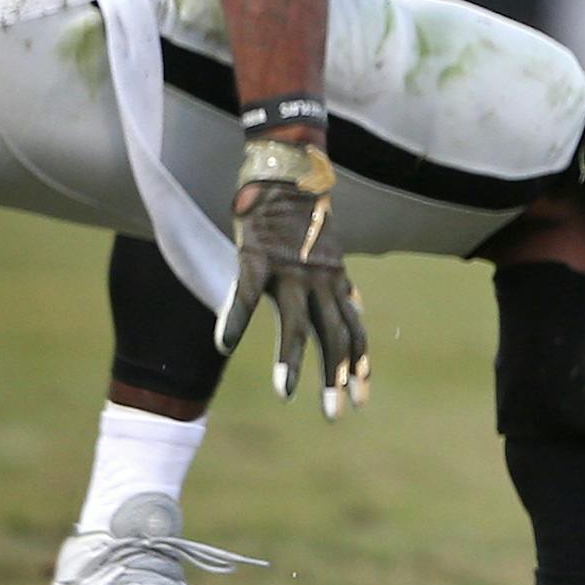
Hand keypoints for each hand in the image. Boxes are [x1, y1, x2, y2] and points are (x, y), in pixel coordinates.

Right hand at [214, 144, 368, 418]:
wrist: (288, 168)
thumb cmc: (305, 215)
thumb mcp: (331, 252)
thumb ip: (341, 284)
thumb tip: (359, 306)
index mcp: (335, 282)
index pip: (354, 332)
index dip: (358, 366)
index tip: (360, 401)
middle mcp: (320, 279)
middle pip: (333, 336)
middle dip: (335, 377)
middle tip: (335, 416)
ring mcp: (289, 268)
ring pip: (295, 321)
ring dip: (291, 360)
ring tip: (287, 394)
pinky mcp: (257, 254)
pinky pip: (245, 293)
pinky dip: (235, 318)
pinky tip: (224, 345)